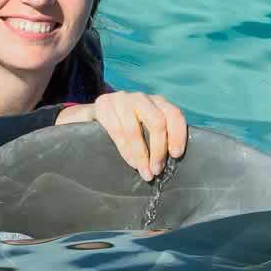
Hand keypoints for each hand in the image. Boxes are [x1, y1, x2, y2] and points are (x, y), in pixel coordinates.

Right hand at [57, 91, 186, 180]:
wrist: (93, 116)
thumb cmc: (126, 127)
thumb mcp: (145, 127)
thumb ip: (159, 136)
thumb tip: (174, 160)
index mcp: (157, 102)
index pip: (174, 114)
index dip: (178, 135)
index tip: (176, 155)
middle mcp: (141, 97)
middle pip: (157, 122)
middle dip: (158, 150)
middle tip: (156, 170)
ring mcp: (121, 99)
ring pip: (135, 130)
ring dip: (140, 155)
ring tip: (144, 172)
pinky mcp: (103, 105)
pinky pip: (116, 131)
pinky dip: (125, 150)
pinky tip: (131, 162)